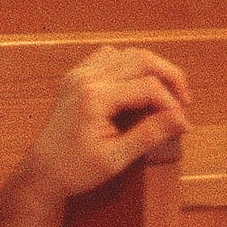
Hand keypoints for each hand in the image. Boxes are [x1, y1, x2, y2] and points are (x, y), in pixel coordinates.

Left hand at [21, 45, 192, 199]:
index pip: (148, 86)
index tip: (183, 126)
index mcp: (96, 97)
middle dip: (170, 77)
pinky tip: (137, 87)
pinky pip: (109, 58)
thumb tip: (181, 120)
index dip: (171, 104)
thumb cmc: (75, 170)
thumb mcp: (116, 158)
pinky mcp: (76, 77)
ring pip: (127, 54)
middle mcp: (87, 78)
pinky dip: (129, 67)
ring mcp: (79, 75)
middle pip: (142, 59)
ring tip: (164, 94)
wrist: (42, 172)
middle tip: (184, 101)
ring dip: (151, 69)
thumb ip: (149, 135)